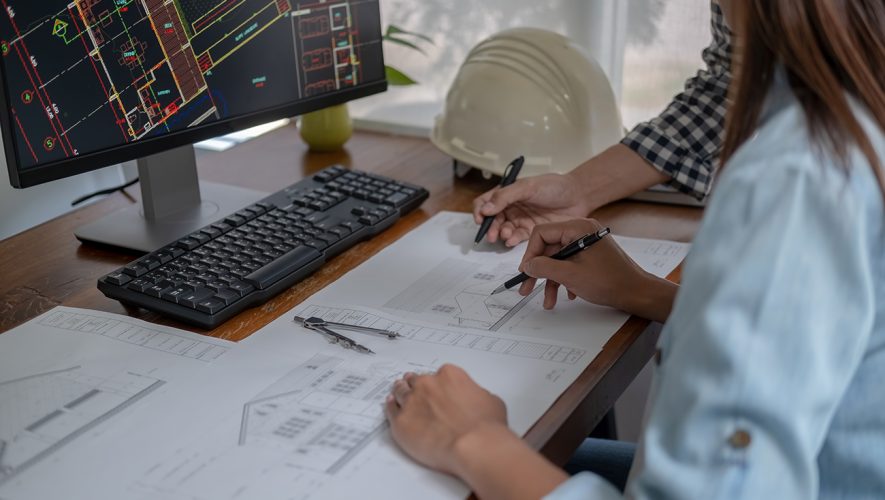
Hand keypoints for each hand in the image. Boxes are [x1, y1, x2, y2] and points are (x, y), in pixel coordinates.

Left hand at [385, 365, 507, 475]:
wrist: (473, 446)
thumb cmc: (484, 426)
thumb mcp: (490, 400)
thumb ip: (476, 394)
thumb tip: (474, 399)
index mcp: (449, 375)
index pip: (438, 374)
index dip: (437, 383)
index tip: (437, 389)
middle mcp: (428, 384)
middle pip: (416, 380)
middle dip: (416, 385)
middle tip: (416, 389)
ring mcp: (412, 402)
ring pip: (400, 391)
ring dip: (400, 391)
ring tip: (398, 391)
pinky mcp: (401, 422)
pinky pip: (390, 410)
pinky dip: (390, 407)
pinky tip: (390, 405)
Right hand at [473, 173, 591, 246]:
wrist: (578, 196)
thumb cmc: (555, 186)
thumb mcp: (528, 186)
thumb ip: (505, 196)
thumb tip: (485, 208)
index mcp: (507, 193)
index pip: (485, 202)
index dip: (480, 211)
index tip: (481, 219)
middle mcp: (511, 207)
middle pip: (492, 219)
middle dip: (490, 228)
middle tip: (492, 235)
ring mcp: (520, 220)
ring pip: (503, 230)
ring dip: (501, 234)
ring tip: (505, 235)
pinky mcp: (531, 231)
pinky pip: (516, 238)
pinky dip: (512, 240)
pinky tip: (512, 241)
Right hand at [519, 219, 677, 321]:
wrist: (637, 292)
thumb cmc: (611, 281)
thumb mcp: (570, 275)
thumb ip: (544, 268)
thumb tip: (528, 265)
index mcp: (578, 228)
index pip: (542, 233)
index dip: (530, 253)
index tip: (526, 271)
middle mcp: (582, 231)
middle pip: (549, 247)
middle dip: (539, 271)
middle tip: (527, 287)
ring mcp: (587, 243)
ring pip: (559, 259)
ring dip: (551, 280)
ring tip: (548, 300)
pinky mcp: (591, 255)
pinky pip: (570, 263)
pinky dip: (564, 279)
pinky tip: (566, 294)